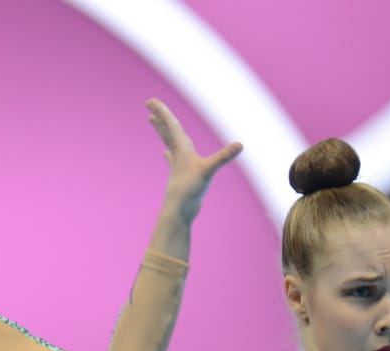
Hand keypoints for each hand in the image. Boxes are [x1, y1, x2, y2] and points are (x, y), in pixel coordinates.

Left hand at [146, 98, 241, 221]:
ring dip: (162, 130)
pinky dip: (170, 153)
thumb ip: (224, 157)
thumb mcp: (209, 170)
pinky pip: (173, 159)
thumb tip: (240, 145)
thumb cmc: (190, 189)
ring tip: (152, 120)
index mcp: (182, 148)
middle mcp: (178, 153)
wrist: (180, 210)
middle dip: (159, 116)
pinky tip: (165, 153)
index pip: (171, 125)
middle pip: (167, 130)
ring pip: (168, 142)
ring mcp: (178, 164)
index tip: (151, 101)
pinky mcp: (180, 175)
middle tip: (148, 103)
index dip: (163, 112)